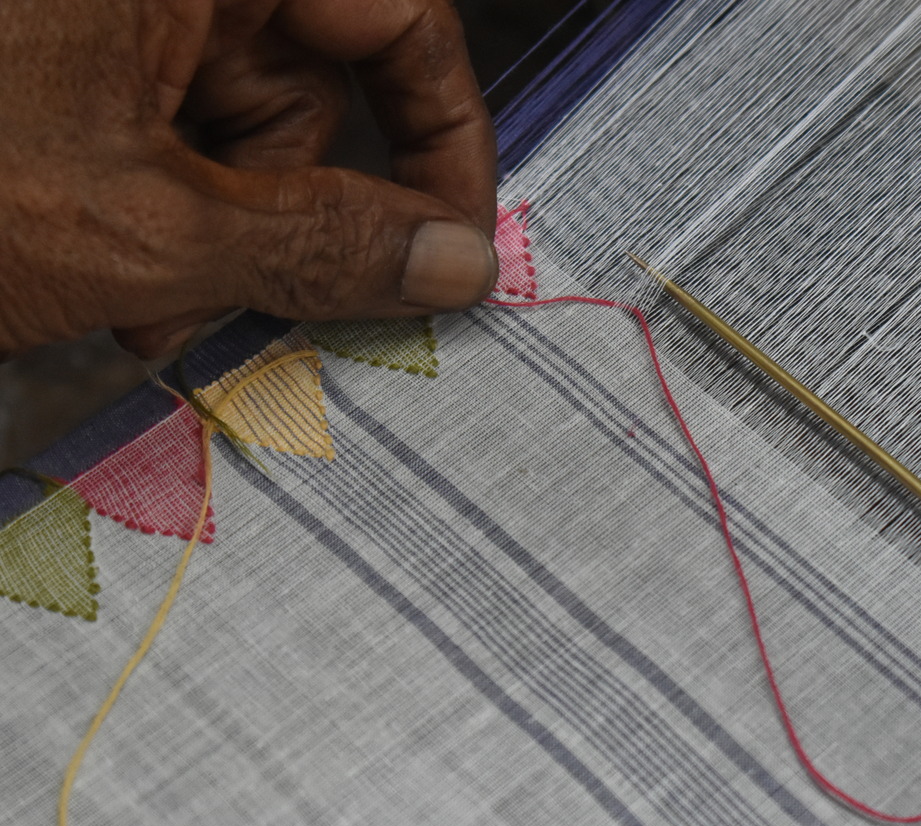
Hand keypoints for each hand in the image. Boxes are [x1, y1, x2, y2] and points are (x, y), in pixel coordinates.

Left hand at [0, 0, 497, 358]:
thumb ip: (322, 245)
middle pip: (316, 86)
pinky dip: (160, 217)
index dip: (444, 134)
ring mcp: (110, 19)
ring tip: (146, 306)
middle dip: (295, 215)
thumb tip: (453, 261)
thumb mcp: (148, 232)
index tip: (450, 242)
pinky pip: (167, 135)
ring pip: (240, 128)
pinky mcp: (71, 63)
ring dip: (217, 237)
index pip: (395, 12)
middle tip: (255, 303)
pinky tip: (114, 279)